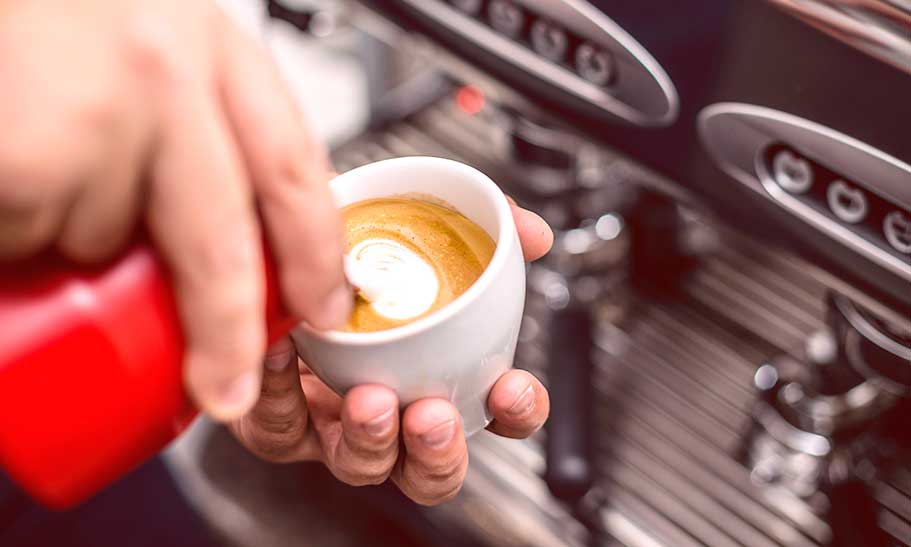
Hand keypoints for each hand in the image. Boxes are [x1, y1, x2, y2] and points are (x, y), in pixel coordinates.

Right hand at [0, 1, 350, 419]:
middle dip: (229, 329)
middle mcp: (170, 72)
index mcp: (213, 46)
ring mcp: (101, 114)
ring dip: (82, 244)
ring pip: (116, 239)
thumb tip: (229, 224)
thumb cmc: (50, 9)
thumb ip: (194, 121)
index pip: (295, 169)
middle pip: (226, 240)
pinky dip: (20, 232)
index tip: (324, 305)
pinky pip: (39, 236)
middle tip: (227, 383)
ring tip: (43, 176)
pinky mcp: (34, 158)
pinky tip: (13, 177)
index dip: (318, 252)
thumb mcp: (153, 48)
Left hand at [230, 202, 552, 504]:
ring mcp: (335, 425)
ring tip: (369, 400)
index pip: (496, 414)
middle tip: (432, 415)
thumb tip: (532, 234)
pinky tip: (282, 348)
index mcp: (441, 378)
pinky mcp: (277, 420)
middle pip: (430, 469)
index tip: (510, 386)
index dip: (516, 412)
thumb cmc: (361, 252)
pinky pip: (277, 427)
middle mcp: (394, 411)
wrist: (280, 245)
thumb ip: (485, 229)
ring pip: (362, 465)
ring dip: (372, 441)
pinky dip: (280, 390)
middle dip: (439, 452)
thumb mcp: (424, 224)